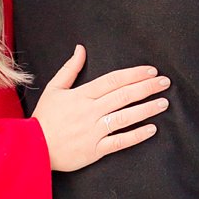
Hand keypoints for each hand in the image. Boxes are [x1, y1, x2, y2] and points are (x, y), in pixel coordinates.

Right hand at [32, 46, 169, 172]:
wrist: (33, 148)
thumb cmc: (45, 118)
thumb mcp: (54, 88)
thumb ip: (70, 68)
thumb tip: (81, 48)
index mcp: (82, 95)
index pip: (113, 80)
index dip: (134, 74)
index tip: (151, 71)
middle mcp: (90, 111)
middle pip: (124, 95)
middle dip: (147, 87)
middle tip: (165, 83)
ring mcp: (93, 131)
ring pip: (125, 117)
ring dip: (146, 109)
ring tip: (163, 103)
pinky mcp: (95, 150)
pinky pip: (120, 141)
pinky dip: (136, 135)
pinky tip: (151, 129)